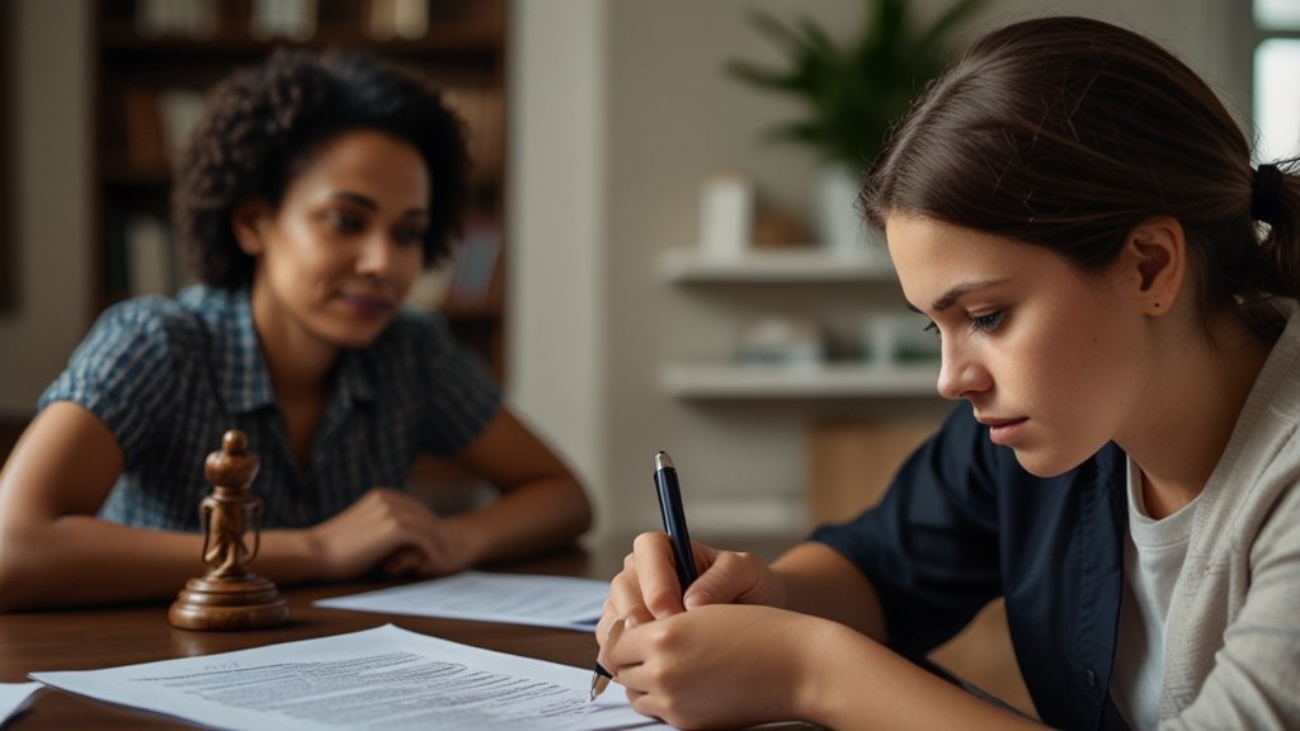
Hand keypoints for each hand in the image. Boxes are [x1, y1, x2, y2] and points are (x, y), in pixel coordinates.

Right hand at [306, 488, 480, 580]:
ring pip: (427, 527)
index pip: (415, 508)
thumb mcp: (363, 530)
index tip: (433, 543)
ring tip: (442, 561)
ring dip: (436, 544)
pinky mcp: (394, 528)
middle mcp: (388, 499)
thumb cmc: (333, 549)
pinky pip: (424, 538)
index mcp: (381, 496)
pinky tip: (431, 565)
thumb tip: (403, 543)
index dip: (427, 525)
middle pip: (425, 515)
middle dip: (435, 534)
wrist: (314, 552)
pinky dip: (430, 551)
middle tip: (444, 553)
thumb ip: (383, 529)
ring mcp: (392, 511)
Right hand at [597, 532, 785, 645]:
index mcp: (666, 547)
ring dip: (628, 640)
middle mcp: (641, 571)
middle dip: (639, 617)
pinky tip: (648, 671)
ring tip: (654, 660)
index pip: (648, 551)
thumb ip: (722, 578)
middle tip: (660, 643)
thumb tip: (691, 601)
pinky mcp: (627, 632)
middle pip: (623, 586)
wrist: (751, 618)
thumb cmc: (749, 587)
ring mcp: (630, 602)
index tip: (673, 614)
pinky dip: (624, 657)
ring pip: (614, 616)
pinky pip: (613, 643)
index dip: (656, 584)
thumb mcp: (747, 572)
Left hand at [602, 604, 827, 728]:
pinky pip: (658, 711)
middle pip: (620, 669)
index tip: (635, 626)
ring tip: (670, 662)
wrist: (799, 666)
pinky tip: (687, 681)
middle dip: (631, 656)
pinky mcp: (690, 724)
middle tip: (650, 644)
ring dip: (643, 679)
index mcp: (664, 636)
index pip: (614, 640)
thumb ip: (660, 623)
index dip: (624, 632)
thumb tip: (628, 635)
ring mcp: (675, 703)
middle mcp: (663, 672)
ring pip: (635, 693)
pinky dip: (663, 698)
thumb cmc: (758, 629)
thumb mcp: (702, 610)